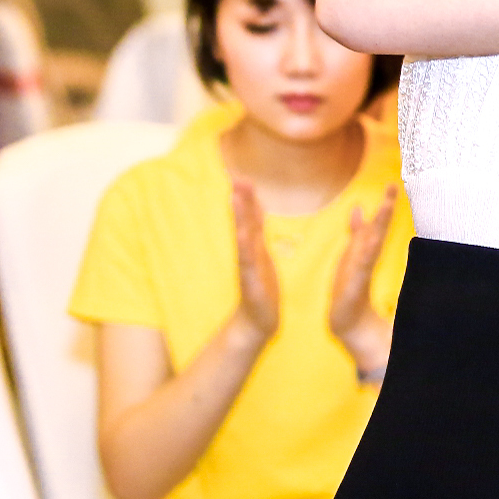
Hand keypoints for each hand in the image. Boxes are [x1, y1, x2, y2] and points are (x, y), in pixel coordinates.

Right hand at [229, 182, 280, 342]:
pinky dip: (244, 248)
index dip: (248, 197)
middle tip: (237, 178)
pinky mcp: (251, 283)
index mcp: (255, 247)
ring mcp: (248, 268)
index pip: (252, 217)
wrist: (257, 323)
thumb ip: (258, 232)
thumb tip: (256, 208)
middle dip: (241, 200)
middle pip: (245, 222)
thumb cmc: (262, 288)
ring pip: (243, 238)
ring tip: (235, 198)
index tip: (244, 175)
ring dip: (239, 218)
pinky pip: (248, 263)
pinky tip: (242, 235)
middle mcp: (249, 254)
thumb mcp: (262, 256)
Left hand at [329, 185, 396, 374]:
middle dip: (384, 210)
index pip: (377, 225)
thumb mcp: (350, 256)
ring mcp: (360, 275)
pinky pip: (360, 268)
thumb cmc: (350, 289)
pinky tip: (370, 239)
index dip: (384, 206)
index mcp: (365, 252)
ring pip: (372, 246)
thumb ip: (356, 233)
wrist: (347, 323)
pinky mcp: (353, 290)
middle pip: (377, 231)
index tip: (392, 185)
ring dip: (378, 227)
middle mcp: (365, 261)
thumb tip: (356, 209)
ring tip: (386, 207)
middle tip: (392, 188)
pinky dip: (365, 254)